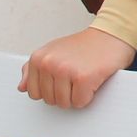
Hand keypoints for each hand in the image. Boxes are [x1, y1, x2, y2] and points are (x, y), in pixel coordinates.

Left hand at [18, 27, 134, 108]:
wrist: (113, 33)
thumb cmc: (86, 45)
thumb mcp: (55, 51)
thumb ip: (34, 69)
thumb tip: (22, 87)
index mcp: (38, 58)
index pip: (35, 93)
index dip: (52, 89)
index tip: (64, 78)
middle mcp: (48, 63)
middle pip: (50, 100)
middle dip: (65, 93)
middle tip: (77, 76)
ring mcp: (65, 70)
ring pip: (64, 103)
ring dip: (77, 96)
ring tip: (85, 77)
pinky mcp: (83, 78)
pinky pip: (80, 102)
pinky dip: (89, 96)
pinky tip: (94, 81)